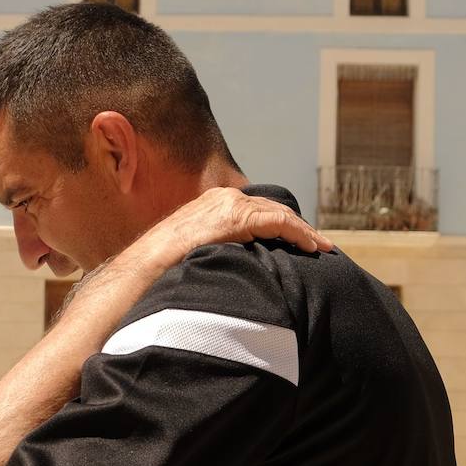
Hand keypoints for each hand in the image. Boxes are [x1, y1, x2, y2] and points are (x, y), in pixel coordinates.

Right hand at [128, 186, 330, 273]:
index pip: (255, 211)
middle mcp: (223, 198)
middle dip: (295, 227)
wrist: (144, 265)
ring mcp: (230, 205)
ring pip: (280, 215)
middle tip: (315, 245)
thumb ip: (212, 249)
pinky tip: (311, 247)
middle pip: (271, 209)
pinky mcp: (237, 217)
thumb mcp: (191, 252)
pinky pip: (279, 223)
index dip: (279, 225)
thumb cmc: (161, 267)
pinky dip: (299, 234)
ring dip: (302, 232)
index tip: (295, 242)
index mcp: (212, 205)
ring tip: (320, 248)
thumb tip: (226, 264)